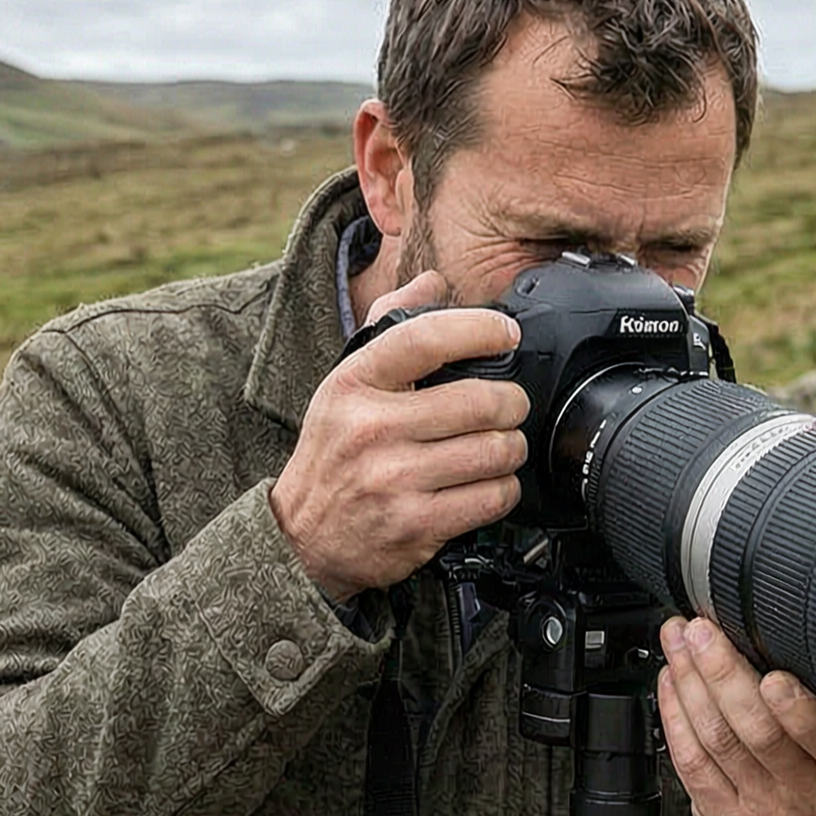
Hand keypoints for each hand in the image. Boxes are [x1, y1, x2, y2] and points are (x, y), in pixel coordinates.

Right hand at [271, 270, 530, 600]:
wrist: (303, 535)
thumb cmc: (335, 452)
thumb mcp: (346, 384)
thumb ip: (390, 327)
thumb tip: (435, 280)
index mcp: (354, 384)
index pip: (425, 339)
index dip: (479, 329)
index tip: (505, 333)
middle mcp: (371, 429)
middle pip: (479, 401)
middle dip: (511, 403)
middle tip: (510, 406)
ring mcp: (394, 480)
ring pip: (494, 451)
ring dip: (511, 448)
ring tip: (502, 446)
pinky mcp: (416, 524)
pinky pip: (491, 498)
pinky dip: (504, 489)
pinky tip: (491, 483)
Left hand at [655, 616, 815, 815]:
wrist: (803, 806)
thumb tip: (766, 622)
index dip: (798, 710)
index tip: (775, 678)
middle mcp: (811, 793)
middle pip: (758, 732)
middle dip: (722, 673)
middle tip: (701, 632)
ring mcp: (765, 810)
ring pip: (718, 740)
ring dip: (691, 683)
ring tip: (679, 644)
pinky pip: (691, 762)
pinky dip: (675, 714)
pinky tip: (672, 682)